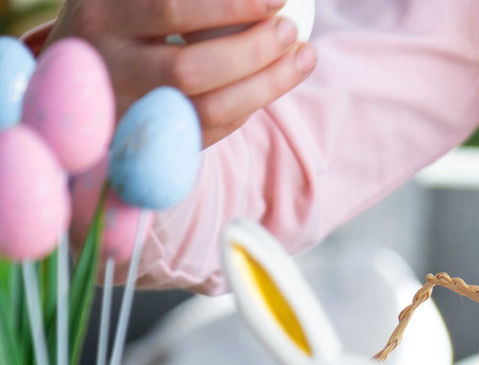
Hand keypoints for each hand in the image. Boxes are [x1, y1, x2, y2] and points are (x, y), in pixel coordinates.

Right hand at [48, 0, 316, 147]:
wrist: (77, 80)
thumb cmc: (123, 20)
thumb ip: (186, 0)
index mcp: (102, 14)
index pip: (170, 9)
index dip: (230, 6)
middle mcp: (108, 66)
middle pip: (189, 69)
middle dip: (252, 51)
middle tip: (289, 29)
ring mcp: (129, 111)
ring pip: (208, 109)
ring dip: (267, 86)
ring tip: (304, 55)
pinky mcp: (153, 141)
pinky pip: (212, 130)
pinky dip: (250, 105)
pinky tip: (277, 80)